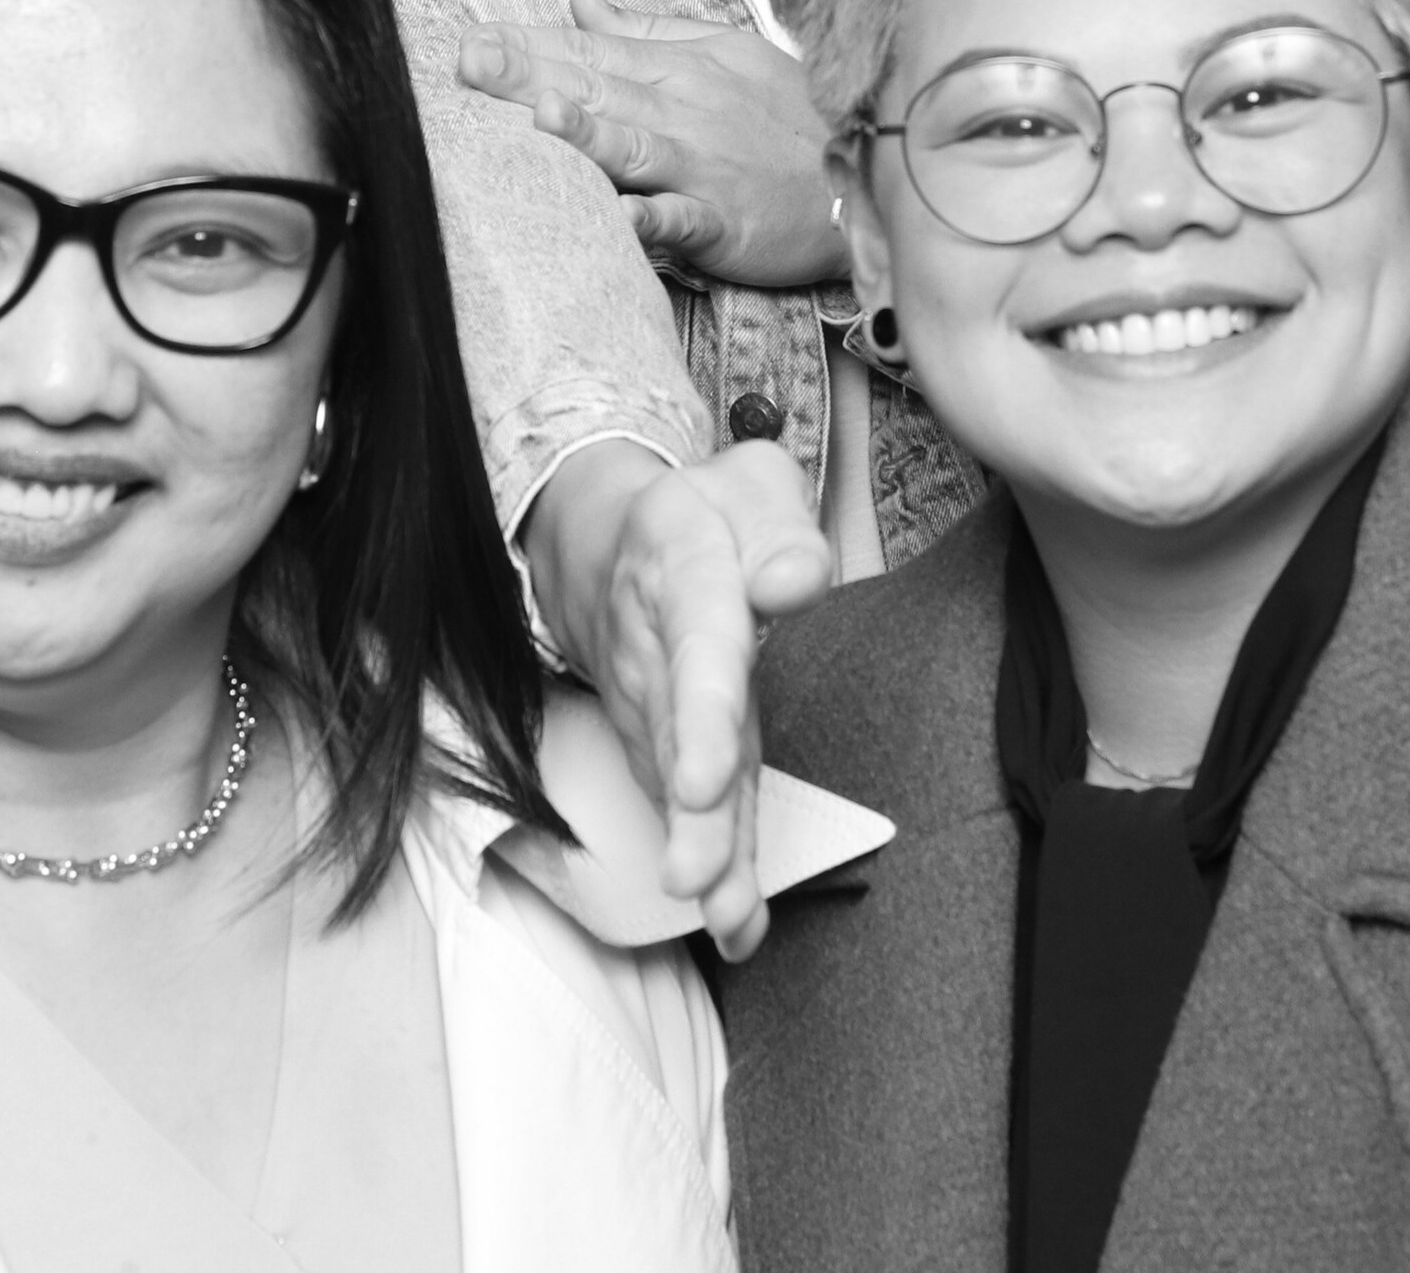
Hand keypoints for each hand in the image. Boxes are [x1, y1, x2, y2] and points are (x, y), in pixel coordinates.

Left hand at [457, 0, 847, 287]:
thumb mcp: (722, 54)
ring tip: (538, 114)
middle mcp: (682, 111)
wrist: (861, 173)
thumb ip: (644, 31)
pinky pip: (681, 221)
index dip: (529, 42)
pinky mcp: (723, 222)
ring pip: (634, 146)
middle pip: (596, 89)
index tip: (471, 36)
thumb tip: (576, 1)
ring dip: (586, 132)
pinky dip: (650, 220)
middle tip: (468, 60)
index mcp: (677, 70)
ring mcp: (701, 167)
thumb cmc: (786, 116)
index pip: (591, 51)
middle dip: (528, 74)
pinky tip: (615, 220)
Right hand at [523, 440, 833, 957]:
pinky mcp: (664, 749)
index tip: (706, 782)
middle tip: (700, 879)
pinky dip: (712, 866)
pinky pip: (687, 807)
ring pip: (677, 785)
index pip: (697, 645)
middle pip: (675, 736)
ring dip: (702, 852)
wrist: (612, 547)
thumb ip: (780, 528)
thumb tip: (797, 583)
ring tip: (727, 916)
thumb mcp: (748, 485)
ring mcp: (652, 706)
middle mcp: (655, 649)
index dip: (700, 718)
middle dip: (690, 812)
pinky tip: (737, 924)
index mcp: (681, 570)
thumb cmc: (705, 518)